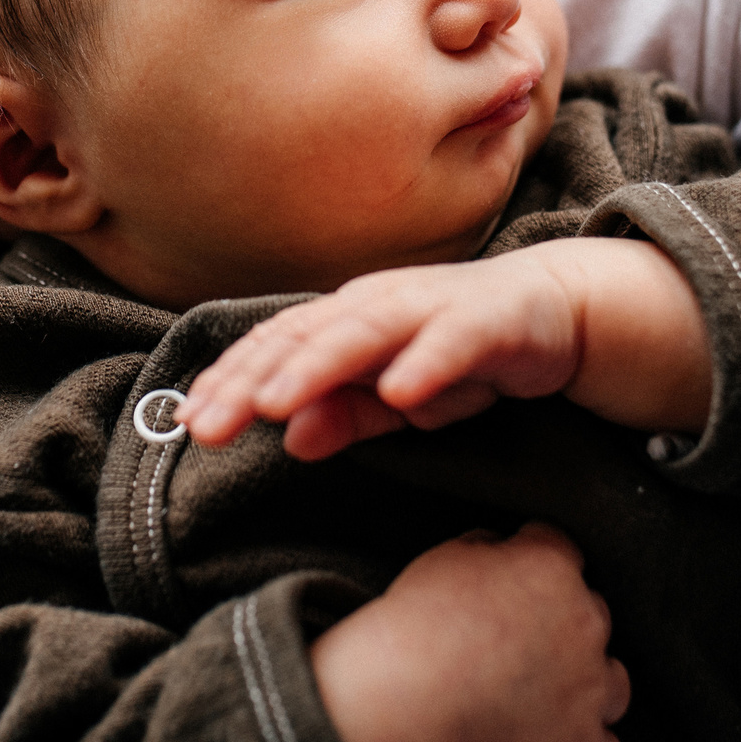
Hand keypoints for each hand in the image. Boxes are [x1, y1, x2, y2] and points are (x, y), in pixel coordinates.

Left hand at [182, 237, 708, 458]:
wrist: (554, 312)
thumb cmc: (461, 352)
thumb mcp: (396, 396)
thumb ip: (345, 415)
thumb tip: (286, 439)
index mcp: (347, 317)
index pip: (274, 348)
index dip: (229, 382)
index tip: (186, 425)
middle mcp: (378, 303)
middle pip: (304, 338)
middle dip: (250, 381)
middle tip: (205, 426)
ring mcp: (431, 306)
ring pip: (365, 331)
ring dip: (318, 366)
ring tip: (275, 404)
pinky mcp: (488, 319)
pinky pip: (453, 341)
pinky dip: (426, 363)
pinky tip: (401, 393)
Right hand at [311, 524, 629, 741]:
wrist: (406, 703)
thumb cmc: (417, 634)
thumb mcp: (443, 558)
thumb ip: (487, 548)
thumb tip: (498, 553)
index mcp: (551, 569)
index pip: (564, 554)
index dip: (536, 571)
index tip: (520, 587)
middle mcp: (584, 622)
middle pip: (592, 617)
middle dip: (561, 630)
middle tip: (517, 648)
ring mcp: (590, 686)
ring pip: (612, 683)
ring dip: (584, 689)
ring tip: (540, 700)